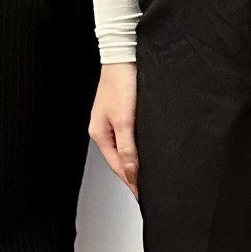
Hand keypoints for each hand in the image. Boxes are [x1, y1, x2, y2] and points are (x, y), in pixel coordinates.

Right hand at [89, 62, 138, 194]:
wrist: (124, 55)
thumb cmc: (121, 82)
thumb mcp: (125, 121)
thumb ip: (128, 149)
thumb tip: (131, 174)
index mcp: (100, 134)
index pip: (118, 167)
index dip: (131, 182)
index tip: (143, 196)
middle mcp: (105, 129)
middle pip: (120, 159)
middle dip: (133, 175)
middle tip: (148, 189)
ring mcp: (113, 120)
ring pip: (126, 148)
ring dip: (137, 161)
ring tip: (150, 174)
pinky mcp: (123, 111)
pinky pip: (130, 136)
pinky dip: (139, 146)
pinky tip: (148, 149)